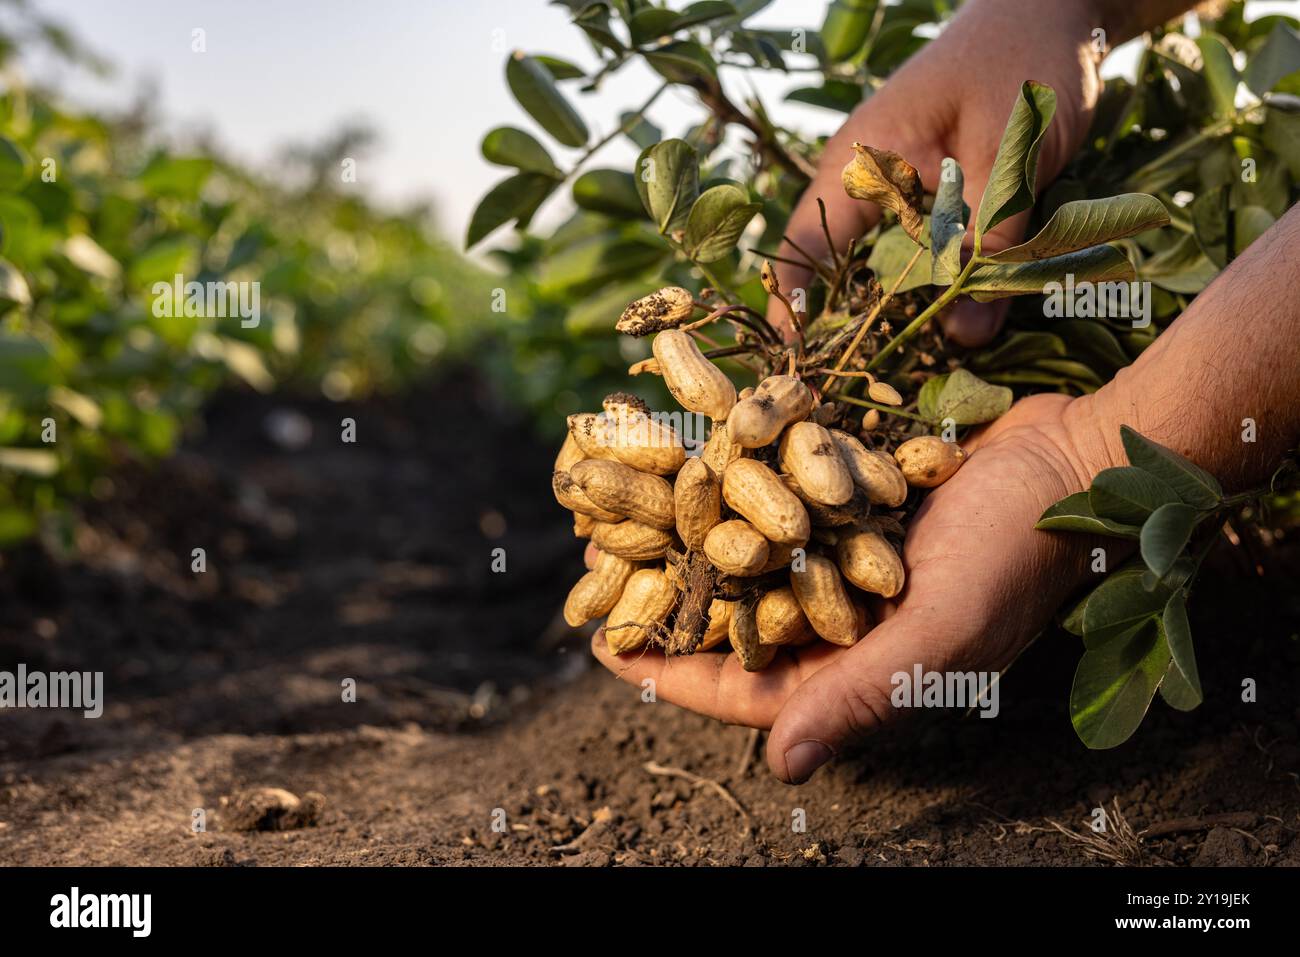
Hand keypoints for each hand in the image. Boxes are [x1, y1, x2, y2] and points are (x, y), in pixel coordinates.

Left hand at [591, 392, 1120, 781]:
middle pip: (736, 618)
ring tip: (623, 512)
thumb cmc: (1019, 550)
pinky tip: (685, 458)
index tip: (608, 651)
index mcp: (862, 668)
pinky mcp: (852, 497)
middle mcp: (846, 617)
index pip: (750, 687)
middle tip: (596, 572)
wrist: (1074, 454)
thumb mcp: (943, 631)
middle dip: (666, 598)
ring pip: (746, 555)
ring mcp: (846, 555)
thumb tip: (781, 767)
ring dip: (687, 536)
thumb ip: (862, 694)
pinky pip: (775, 499)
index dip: (677, 673)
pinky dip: (731, 482)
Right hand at [768, 0, 1103, 344]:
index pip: (804, 242)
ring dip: (902, 312)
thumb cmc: (1024, 60)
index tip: (794, 363)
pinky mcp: (937, 194)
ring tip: (913, 365)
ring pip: (888, 266)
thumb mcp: (1009, 159)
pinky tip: (957, 320)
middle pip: (842, 268)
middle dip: (854, 327)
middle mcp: (868, 179)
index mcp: (862, 161)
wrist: (1061, 7)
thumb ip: (990, 247)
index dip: (792, 306)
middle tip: (863, 387)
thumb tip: (962, 339)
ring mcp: (901, 186)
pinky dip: (939, 285)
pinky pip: (925, 251)